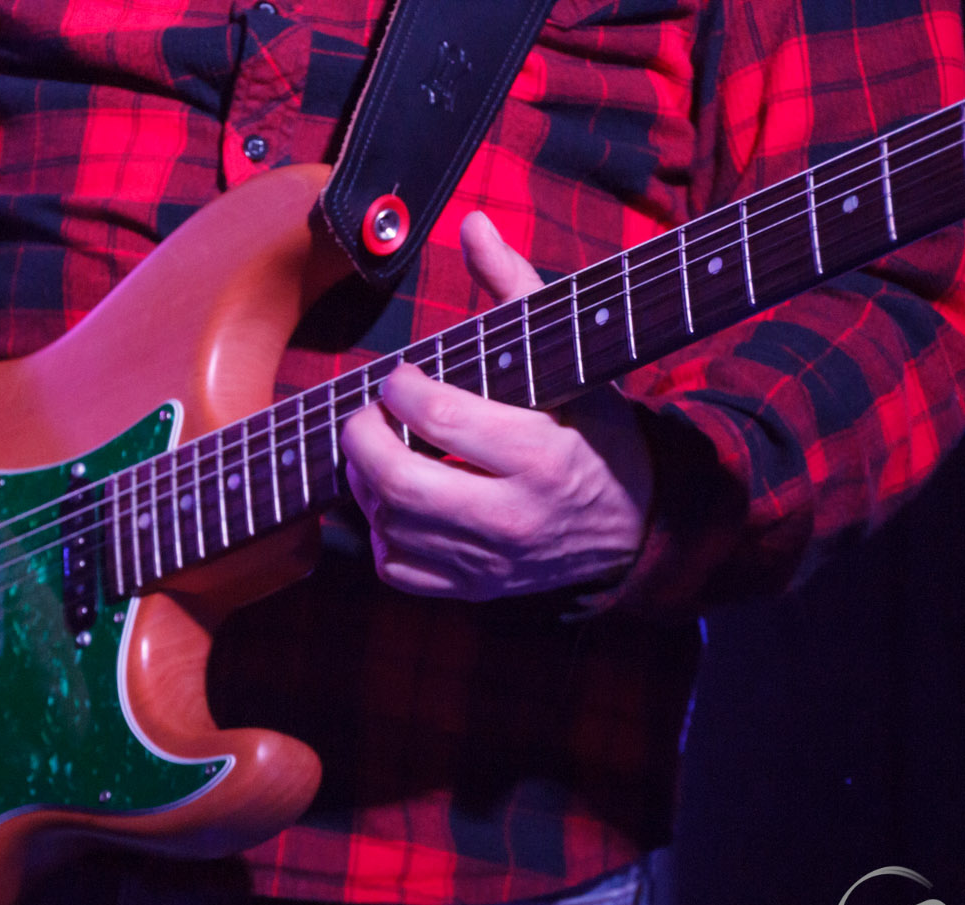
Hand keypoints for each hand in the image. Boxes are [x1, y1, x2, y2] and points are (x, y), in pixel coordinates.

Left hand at [340, 212, 652, 600]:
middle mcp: (512, 516)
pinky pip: (396, 568)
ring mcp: (489, 562)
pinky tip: (394, 503)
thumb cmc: (595, 430)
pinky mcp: (471, 589)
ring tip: (376, 447)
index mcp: (540, 455)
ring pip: (389, 525)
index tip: (401, 375)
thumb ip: (516, 290)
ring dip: (363, 480)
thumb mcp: (570, 360)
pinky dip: (380, 534)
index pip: (438, 417)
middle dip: (363, 437)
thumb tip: (474, 223)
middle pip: (398, 482)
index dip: (399, 386)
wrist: (634, 525)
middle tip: (367, 413)